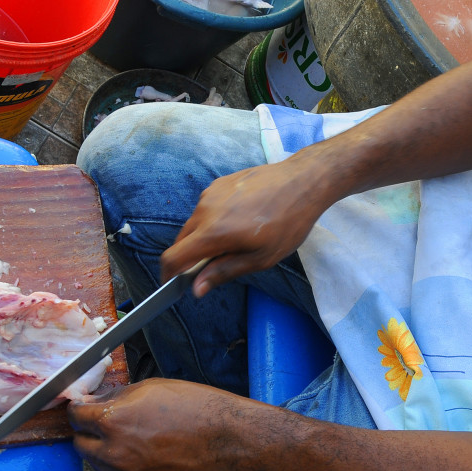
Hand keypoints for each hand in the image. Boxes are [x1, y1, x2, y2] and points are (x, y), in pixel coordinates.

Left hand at [68, 379, 244, 470]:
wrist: (222, 436)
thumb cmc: (191, 405)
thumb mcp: (148, 387)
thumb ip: (114, 397)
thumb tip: (94, 402)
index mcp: (113, 420)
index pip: (75, 416)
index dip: (79, 408)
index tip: (84, 407)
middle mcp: (113, 450)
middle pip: (79, 443)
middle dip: (86, 431)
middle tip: (101, 421)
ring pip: (95, 463)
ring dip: (100, 449)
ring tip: (122, 435)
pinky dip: (119, 463)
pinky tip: (138, 449)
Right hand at [162, 158, 334, 296]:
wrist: (302, 181)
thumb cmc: (287, 223)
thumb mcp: (260, 258)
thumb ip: (224, 271)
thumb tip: (196, 288)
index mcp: (213, 232)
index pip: (173, 257)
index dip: (168, 274)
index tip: (174, 284)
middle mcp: (205, 210)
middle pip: (182, 241)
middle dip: (190, 257)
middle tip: (214, 266)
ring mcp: (210, 193)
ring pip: (194, 223)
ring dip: (204, 237)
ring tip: (235, 240)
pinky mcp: (219, 183)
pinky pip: (206, 208)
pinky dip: (213, 219)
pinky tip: (239, 221)